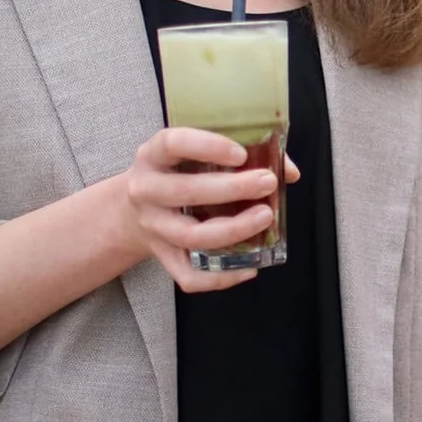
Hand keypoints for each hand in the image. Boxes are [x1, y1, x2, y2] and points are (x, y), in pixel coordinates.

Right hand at [115, 127, 299, 292]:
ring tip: (265, 217)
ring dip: (233, 229)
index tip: (242, 154)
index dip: (207, 147)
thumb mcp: (194, 154)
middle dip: (232, 189)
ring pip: (190, 235)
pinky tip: (249, 267)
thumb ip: (239, 153)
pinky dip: (221, 277)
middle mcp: (146, 190)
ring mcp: (153, 227)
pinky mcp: (162, 257)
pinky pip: (188, 276)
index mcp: (153, 156)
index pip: (173, 143)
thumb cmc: (177, 174)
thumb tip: (288, 171)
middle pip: (185, 192)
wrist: (132, 211)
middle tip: (267, 183)